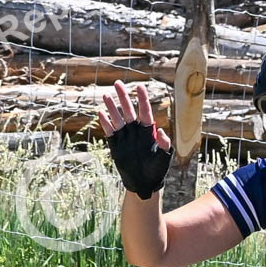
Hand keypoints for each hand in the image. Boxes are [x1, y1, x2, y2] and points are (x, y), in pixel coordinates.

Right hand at [99, 81, 172, 198]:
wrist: (144, 183)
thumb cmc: (157, 170)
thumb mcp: (164, 157)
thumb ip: (164, 144)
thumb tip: (162, 131)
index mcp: (149, 132)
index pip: (145, 111)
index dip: (142, 99)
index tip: (140, 86)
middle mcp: (136, 131)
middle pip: (128, 111)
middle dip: (123, 97)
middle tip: (117, 83)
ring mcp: (125, 137)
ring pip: (117, 119)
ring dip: (112, 107)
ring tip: (106, 96)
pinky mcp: (116, 145)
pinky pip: (110, 131)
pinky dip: (106, 123)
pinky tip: (101, 113)